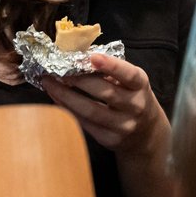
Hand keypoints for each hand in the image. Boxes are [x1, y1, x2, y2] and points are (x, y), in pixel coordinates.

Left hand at [42, 53, 167, 155]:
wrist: (146, 132)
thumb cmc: (131, 97)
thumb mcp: (130, 82)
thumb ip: (110, 70)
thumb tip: (76, 58)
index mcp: (140, 85)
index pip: (129, 74)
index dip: (111, 65)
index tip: (91, 57)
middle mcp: (135, 106)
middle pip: (105, 92)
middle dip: (78, 80)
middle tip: (56, 69)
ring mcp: (123, 125)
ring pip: (90, 111)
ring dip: (65, 96)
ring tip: (49, 83)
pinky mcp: (109, 139)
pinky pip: (84, 123)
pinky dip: (67, 110)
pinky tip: (56, 98)